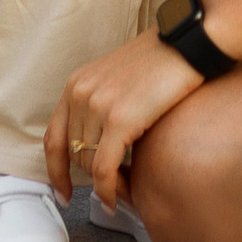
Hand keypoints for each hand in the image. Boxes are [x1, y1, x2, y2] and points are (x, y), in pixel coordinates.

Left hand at [45, 31, 200, 209]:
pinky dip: (107, 190)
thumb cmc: (164, 60)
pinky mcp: (120, 119)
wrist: (189, 42)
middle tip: (111, 191)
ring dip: (103, 185)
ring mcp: (98, 106)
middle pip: (73, 154)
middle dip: (89, 179)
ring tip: (122, 192)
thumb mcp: (119, 78)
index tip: (63, 191)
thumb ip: (102, 103)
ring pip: (88, 164)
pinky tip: (116, 199)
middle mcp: (80, 94)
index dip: (55, 170)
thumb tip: (102, 143)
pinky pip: (104, 169)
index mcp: (77, 84)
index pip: (52, 137)